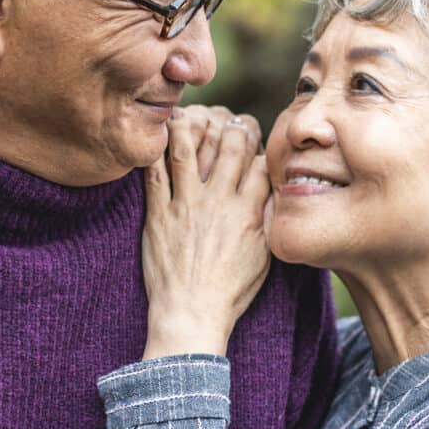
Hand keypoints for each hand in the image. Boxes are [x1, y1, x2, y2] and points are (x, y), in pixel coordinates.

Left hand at [140, 107, 273, 357]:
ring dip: (189, 126)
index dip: (261, 145)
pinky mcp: (158, 215)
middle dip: (232, 126)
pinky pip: (154, 174)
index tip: (255, 141)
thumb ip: (268, 220)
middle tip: (229, 120)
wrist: (191, 314)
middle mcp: (219, 203)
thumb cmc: (230, 292)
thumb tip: (273, 192)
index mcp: (248, 213)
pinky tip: (157, 137)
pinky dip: (155, 151)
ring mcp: (186, 206)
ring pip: (187, 150)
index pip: (261, 163)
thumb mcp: (264, 257)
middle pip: (229, 147)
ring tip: (188, 114)